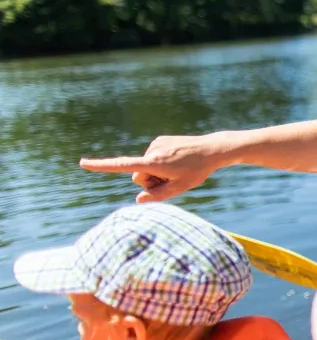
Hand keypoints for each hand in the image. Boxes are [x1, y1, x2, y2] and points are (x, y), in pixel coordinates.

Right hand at [79, 134, 226, 202]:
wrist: (212, 149)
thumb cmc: (197, 171)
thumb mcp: (180, 188)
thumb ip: (157, 196)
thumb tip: (138, 199)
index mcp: (154, 163)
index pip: (123, 166)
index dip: (102, 166)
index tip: (82, 163)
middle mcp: (151, 151)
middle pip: (138, 176)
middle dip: (151, 181)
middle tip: (173, 178)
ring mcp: (155, 144)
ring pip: (145, 167)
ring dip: (157, 172)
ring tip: (178, 168)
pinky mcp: (159, 140)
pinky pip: (152, 158)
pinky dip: (161, 163)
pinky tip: (178, 160)